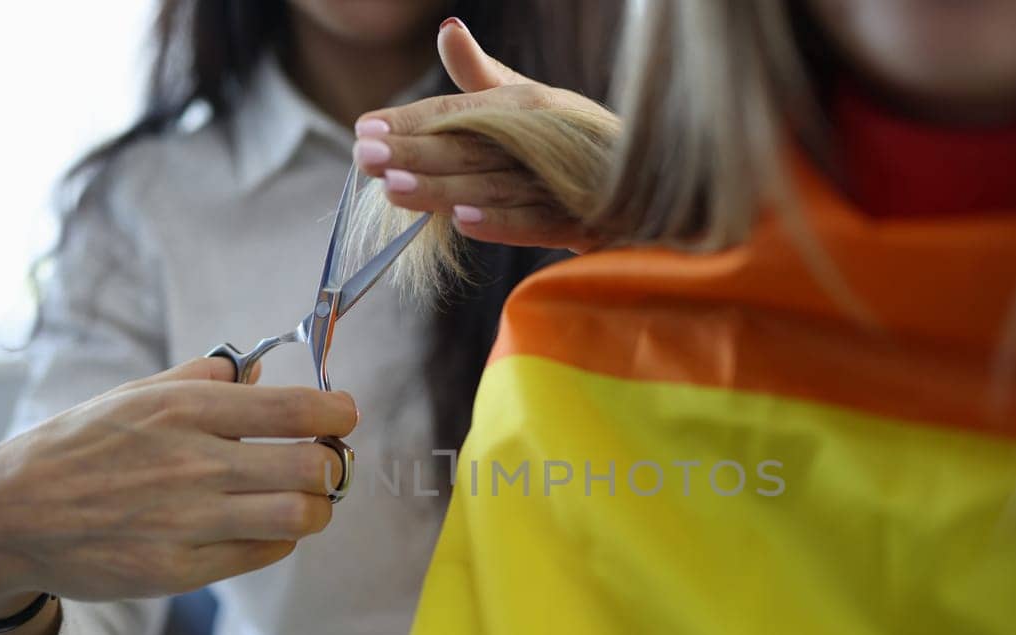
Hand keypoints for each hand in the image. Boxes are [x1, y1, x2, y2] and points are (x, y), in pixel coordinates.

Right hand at [0, 357, 357, 634]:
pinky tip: (264, 524)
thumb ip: (203, 380)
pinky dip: (279, 538)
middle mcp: (193, 463)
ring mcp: (188, 520)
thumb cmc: (77, 448)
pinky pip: (263, 552)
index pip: (295, 410)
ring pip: (299, 516)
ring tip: (304, 498)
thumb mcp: (134, 396)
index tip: (343, 415)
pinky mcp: (180, 569)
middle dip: (332, 465)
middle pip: (311, 467)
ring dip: (316, 506)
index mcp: (184, 410)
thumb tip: (260, 372)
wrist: (7, 516)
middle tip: (324, 462)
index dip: (337, 413)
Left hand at [351, 16, 614, 250]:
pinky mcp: (584, 225)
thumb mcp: (530, 104)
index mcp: (528, 106)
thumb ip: (482, 77)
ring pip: (495, 186)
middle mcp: (546, 138)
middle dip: (416, 151)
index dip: (412, 120)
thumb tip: (447, 28)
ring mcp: (565, 184)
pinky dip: (503, 223)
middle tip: (363, 154)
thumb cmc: (575, 142)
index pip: (460, 112)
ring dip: (445, 188)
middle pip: (471, 147)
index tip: (364, 128)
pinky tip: (463, 222)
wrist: (652, 187)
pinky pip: (540, 224)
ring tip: (394, 187)